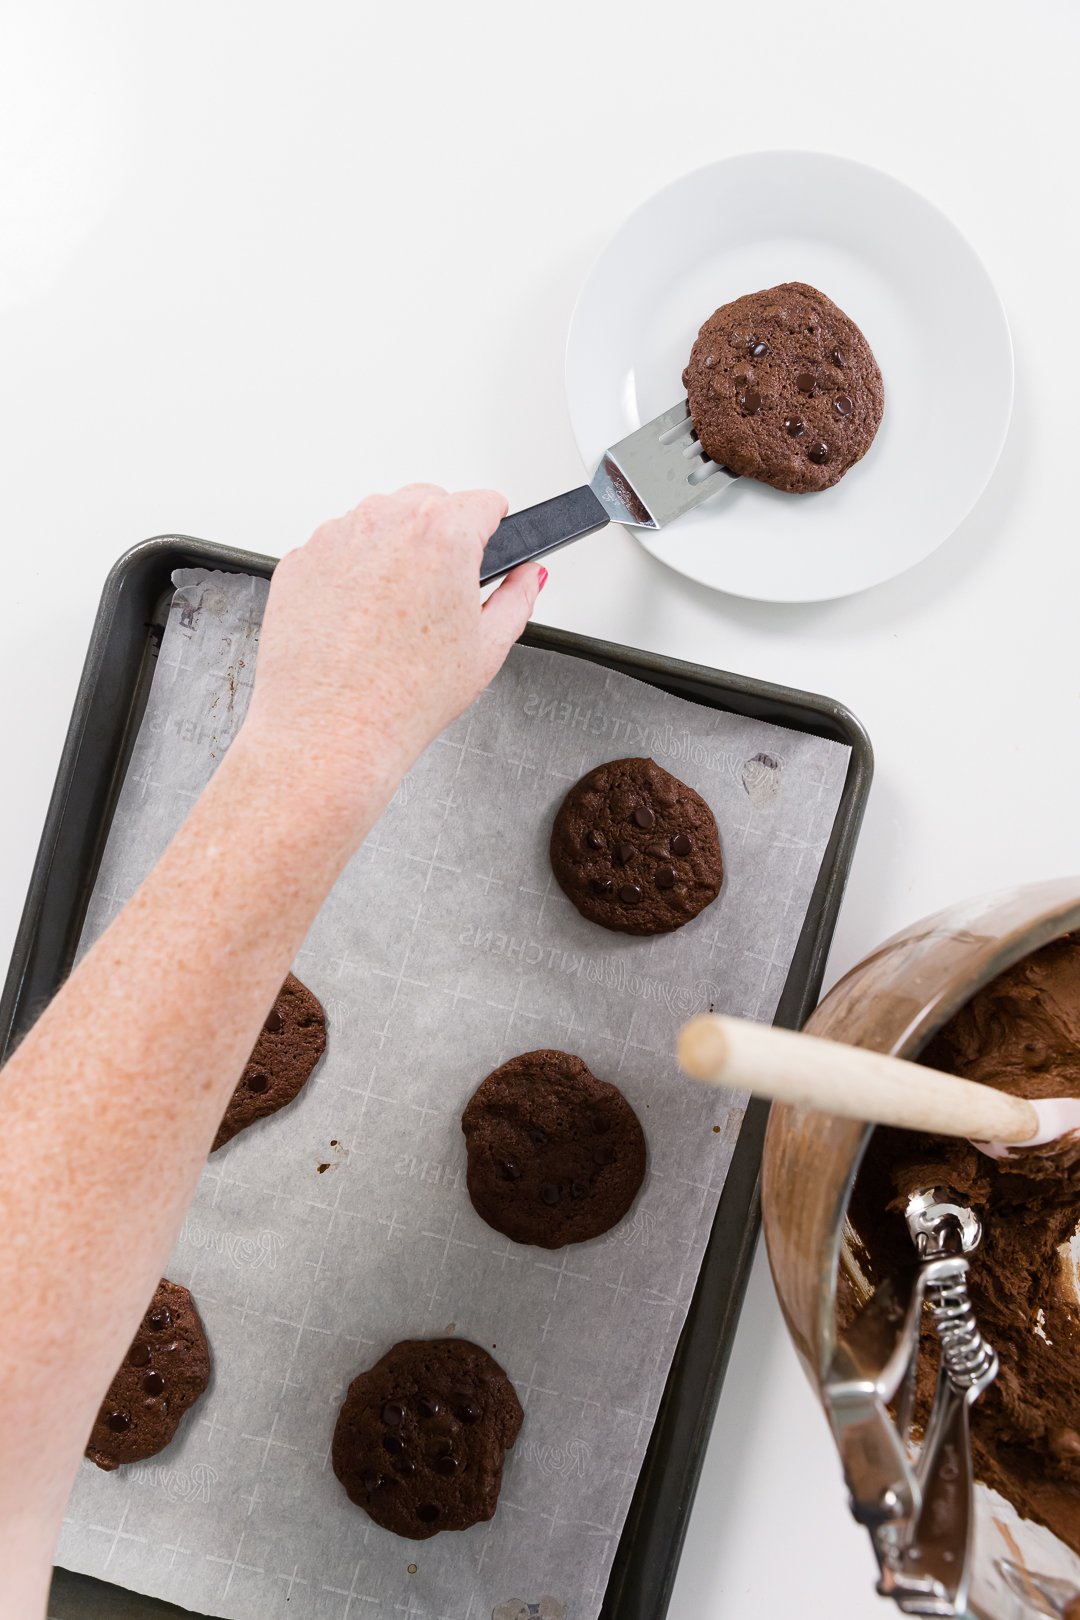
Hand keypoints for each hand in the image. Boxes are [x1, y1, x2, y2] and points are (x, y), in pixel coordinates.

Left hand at [241, 484, 544, 823]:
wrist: (331, 726)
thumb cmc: (402, 695)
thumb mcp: (487, 648)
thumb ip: (518, 598)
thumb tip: (527, 578)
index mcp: (441, 534)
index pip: (483, 501)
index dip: (492, 528)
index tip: (489, 544)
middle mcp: (385, 522)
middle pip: (428, 503)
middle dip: (441, 538)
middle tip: (441, 594)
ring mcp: (336, 537)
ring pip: (378, 523)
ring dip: (393, 552)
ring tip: (396, 615)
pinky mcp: (301, 560)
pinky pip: (337, 550)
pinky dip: (350, 573)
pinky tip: (359, 621)